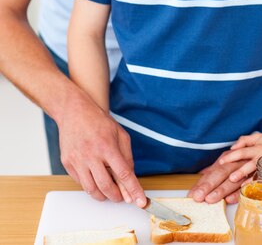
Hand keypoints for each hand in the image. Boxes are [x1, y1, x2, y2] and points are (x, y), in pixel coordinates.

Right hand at [58, 90, 145, 205]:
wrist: (74, 111)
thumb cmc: (99, 121)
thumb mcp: (120, 134)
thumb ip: (127, 156)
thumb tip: (130, 178)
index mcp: (107, 146)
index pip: (124, 174)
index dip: (134, 190)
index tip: (140, 202)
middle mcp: (91, 154)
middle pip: (107, 187)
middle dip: (117, 196)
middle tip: (122, 197)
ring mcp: (77, 160)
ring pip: (92, 190)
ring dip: (103, 196)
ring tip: (109, 192)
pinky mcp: (67, 163)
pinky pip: (81, 183)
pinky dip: (91, 186)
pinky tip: (96, 180)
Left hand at [188, 152, 249, 204]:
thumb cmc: (245, 159)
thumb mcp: (229, 161)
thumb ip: (215, 169)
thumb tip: (201, 175)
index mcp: (227, 159)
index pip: (212, 171)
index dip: (202, 183)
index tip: (192, 194)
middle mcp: (236, 163)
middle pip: (221, 173)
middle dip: (209, 185)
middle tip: (198, 197)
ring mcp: (247, 169)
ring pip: (233, 179)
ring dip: (221, 189)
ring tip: (210, 199)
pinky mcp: (258, 176)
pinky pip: (248, 185)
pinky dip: (239, 192)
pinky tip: (230, 199)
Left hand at [218, 129, 261, 184]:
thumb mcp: (258, 137)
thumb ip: (244, 140)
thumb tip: (232, 147)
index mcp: (257, 148)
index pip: (242, 151)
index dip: (231, 156)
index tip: (221, 162)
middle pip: (249, 164)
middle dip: (240, 171)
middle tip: (230, 177)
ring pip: (258, 175)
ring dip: (249, 181)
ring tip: (241, 187)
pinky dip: (260, 185)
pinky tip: (254, 191)